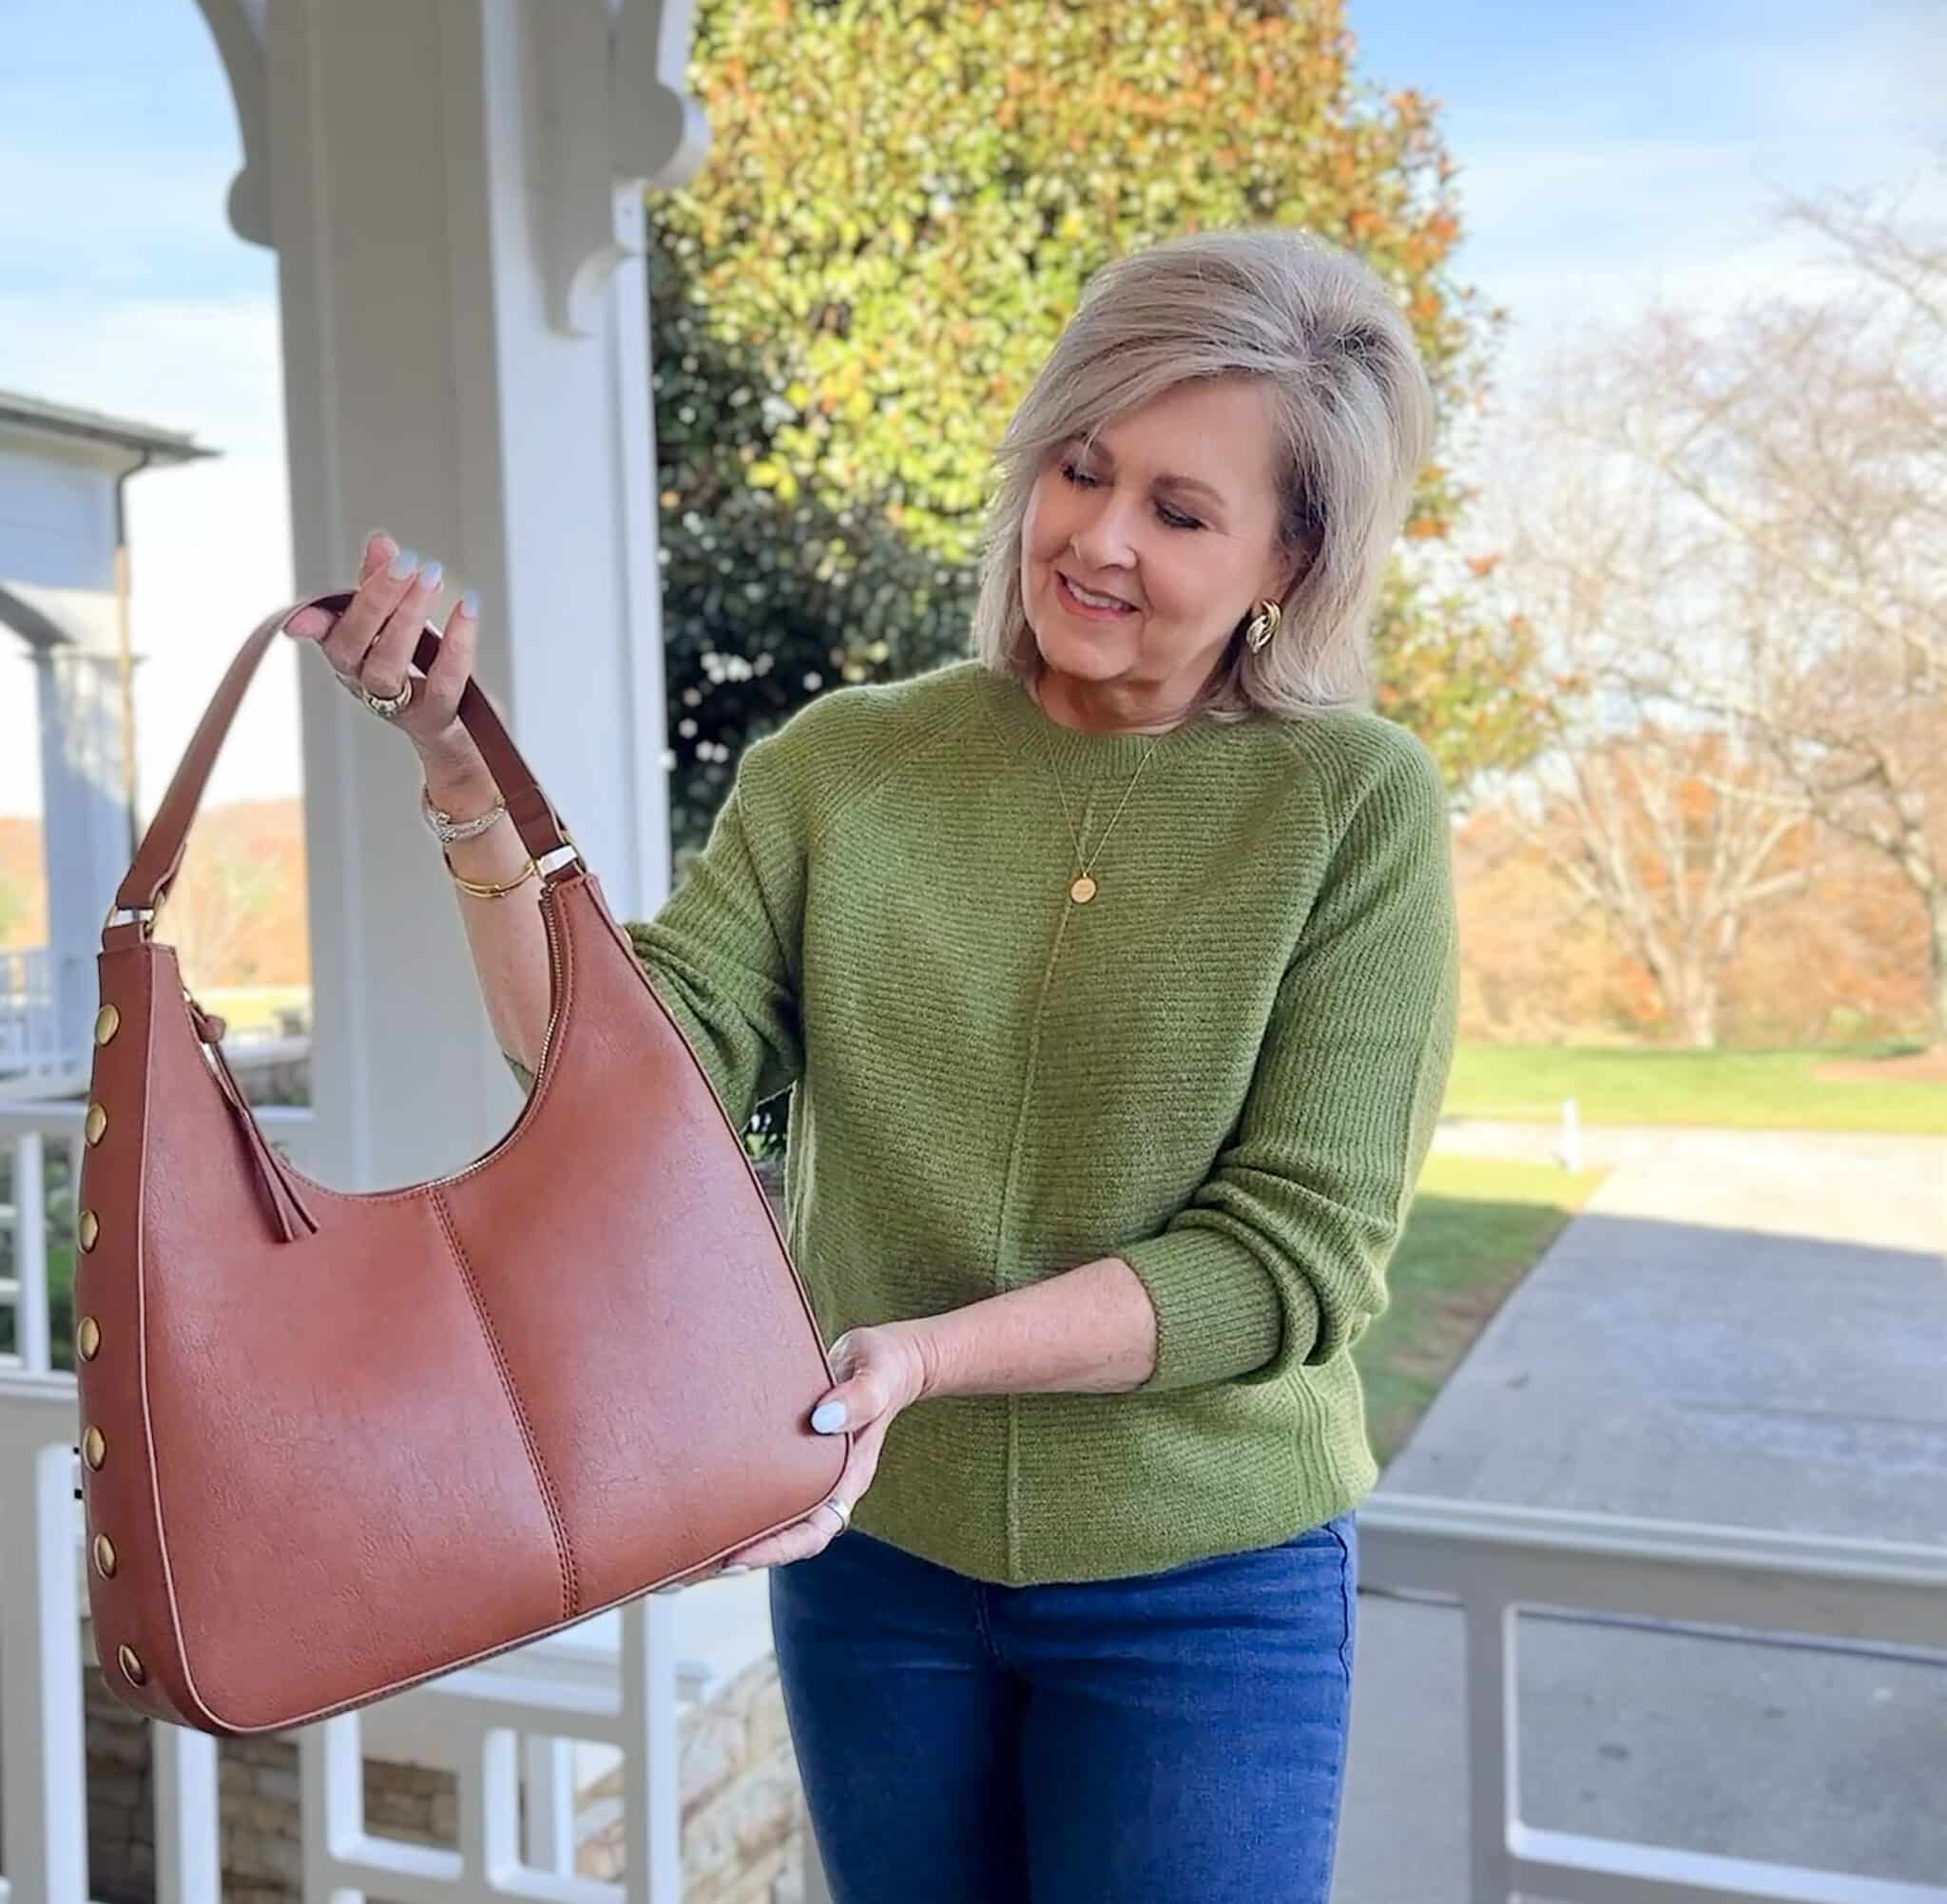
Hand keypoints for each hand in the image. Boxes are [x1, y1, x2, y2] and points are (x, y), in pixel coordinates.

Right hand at [285, 530, 487, 775]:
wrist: (460, 728)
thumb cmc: (423, 669)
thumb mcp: (400, 619)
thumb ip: (385, 582)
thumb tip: (381, 542)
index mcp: (349, 655)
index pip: (325, 633)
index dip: (312, 623)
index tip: (301, 618)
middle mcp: (363, 681)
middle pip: (354, 644)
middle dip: (376, 600)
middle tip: (407, 564)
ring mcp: (396, 704)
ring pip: (388, 665)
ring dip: (409, 618)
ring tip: (432, 578)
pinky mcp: (434, 718)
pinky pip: (443, 683)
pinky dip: (456, 645)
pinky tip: (467, 610)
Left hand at [707, 1324, 933, 1576]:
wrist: (879, 1360)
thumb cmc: (883, 1369)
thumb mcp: (878, 1377)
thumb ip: (859, 1398)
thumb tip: (822, 1419)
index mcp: (848, 1477)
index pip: (814, 1530)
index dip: (776, 1551)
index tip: (736, 1560)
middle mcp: (822, 1483)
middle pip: (781, 1536)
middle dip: (736, 1556)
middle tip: (686, 1571)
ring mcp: (802, 1470)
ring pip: (764, 1515)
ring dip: (725, 1534)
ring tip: (677, 1550)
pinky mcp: (782, 1451)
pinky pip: (755, 1483)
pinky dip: (726, 1497)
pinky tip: (692, 1499)